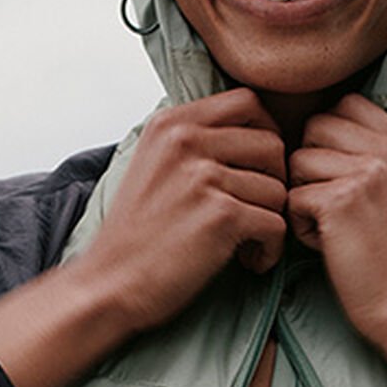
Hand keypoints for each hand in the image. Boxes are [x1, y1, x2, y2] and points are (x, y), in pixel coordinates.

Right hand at [0, 89, 286, 386]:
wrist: (109, 284)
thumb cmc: (136, 236)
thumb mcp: (152, 165)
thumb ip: (190, 141)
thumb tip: (248, 130)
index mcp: (171, 124)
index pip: (248, 101)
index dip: (266, 133)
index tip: (257, 169)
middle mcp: (186, 142)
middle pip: (272, 143)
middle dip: (274, 182)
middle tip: (256, 211)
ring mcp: (203, 177)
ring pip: (277, 188)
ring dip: (271, 220)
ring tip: (246, 242)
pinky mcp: (220, 216)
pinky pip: (276, 224)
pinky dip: (271, 249)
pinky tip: (250, 260)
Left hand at [287, 95, 386, 349]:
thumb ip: (381, 159)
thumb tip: (330, 135)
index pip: (348, 105)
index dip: (328, 139)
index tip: (336, 176)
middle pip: (316, 126)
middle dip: (311, 165)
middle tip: (331, 205)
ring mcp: (369, 172)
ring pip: (298, 159)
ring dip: (303, 196)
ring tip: (331, 227)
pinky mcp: (342, 200)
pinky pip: (292, 196)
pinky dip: (301, 225)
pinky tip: (327, 245)